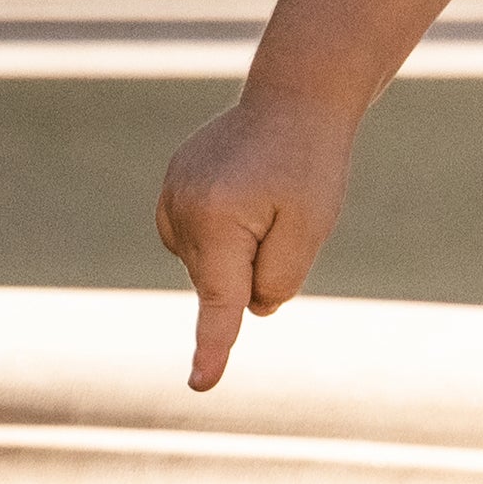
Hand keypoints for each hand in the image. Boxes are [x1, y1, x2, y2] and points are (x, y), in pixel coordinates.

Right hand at [156, 95, 353, 390]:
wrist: (294, 98)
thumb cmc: (310, 163)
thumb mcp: (311, 227)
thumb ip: (278, 280)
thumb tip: (245, 308)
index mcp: (218, 219)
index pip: (220, 301)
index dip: (214, 348)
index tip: (201, 385)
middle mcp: (182, 209)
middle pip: (221, 281)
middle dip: (255, 266)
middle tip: (284, 210)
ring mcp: (171, 195)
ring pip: (210, 262)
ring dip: (240, 247)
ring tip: (267, 192)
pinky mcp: (172, 186)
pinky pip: (200, 238)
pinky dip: (225, 232)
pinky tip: (245, 192)